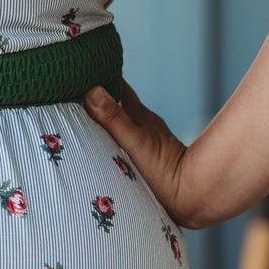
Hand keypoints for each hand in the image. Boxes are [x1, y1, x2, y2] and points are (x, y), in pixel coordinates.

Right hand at [84, 82, 203, 228]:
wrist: (192, 198)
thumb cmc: (166, 171)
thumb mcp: (135, 142)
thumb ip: (114, 119)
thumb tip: (93, 91)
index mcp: (140, 116)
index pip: (119, 88)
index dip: (103, 78)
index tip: (84, 70)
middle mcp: (145, 126)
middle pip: (120, 105)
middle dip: (100, 98)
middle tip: (77, 93)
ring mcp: (148, 142)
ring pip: (123, 124)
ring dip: (106, 120)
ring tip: (83, 120)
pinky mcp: (148, 161)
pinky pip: (125, 142)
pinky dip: (113, 138)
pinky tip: (104, 147)